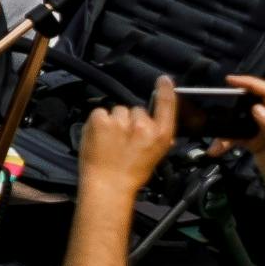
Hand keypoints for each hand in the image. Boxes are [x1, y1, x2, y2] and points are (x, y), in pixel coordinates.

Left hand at [78, 79, 176, 194]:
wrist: (109, 186)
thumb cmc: (132, 174)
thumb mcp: (155, 156)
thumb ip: (155, 137)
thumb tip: (155, 128)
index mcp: (161, 135)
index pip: (167, 106)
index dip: (166, 91)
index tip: (164, 80)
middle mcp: (143, 125)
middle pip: (136, 109)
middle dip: (130, 120)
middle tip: (123, 139)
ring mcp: (121, 121)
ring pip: (117, 111)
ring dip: (114, 121)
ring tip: (111, 140)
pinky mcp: (101, 119)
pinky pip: (100, 113)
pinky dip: (98, 122)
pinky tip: (99, 137)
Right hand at [229, 75, 264, 204]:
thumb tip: (257, 108)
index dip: (251, 83)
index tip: (230, 81)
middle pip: (256, 101)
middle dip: (236, 101)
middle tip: (218, 103)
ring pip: (244, 119)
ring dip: (228, 126)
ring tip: (215, 136)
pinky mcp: (259, 143)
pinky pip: (240, 135)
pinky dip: (228, 140)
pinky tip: (217, 149)